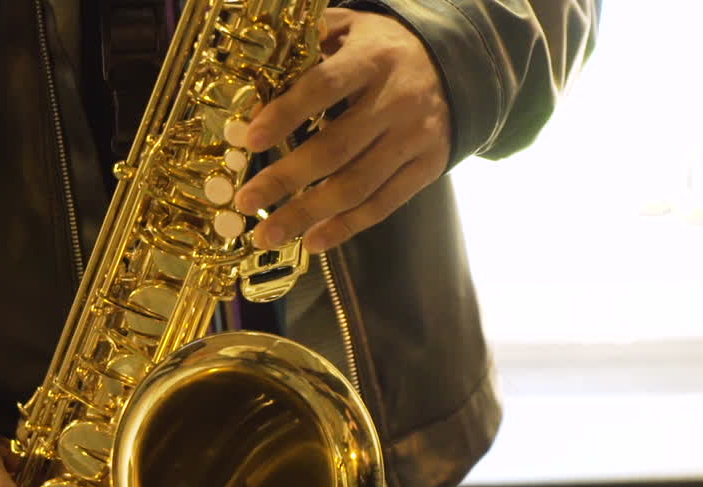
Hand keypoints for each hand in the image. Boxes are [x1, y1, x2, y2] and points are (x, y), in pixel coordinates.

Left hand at [233, 9, 451, 252]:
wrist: (456, 63)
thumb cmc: (383, 50)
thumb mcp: (350, 29)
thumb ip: (308, 47)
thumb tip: (256, 91)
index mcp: (372, 60)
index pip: (324, 87)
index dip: (286, 114)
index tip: (250, 140)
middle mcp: (397, 100)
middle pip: (336, 147)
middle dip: (285, 178)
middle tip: (245, 201)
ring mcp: (415, 138)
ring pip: (357, 185)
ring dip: (307, 214)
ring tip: (267, 234)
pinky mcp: (428, 167)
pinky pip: (383, 205)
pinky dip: (346, 228)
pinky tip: (312, 241)